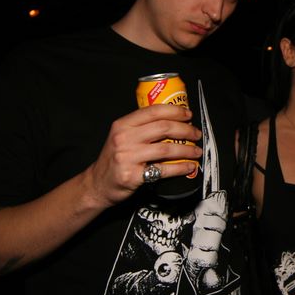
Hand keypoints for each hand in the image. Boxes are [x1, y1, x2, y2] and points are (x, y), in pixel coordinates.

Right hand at [84, 104, 202, 206]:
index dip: (175, 111)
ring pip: (166, 149)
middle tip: (196, 134)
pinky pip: (163, 170)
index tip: (188, 115)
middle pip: (163, 128)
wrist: (97, 184)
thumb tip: (173, 120)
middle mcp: (124, 138)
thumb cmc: (115, 159)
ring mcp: (127, 157)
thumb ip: (142, 127)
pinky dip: (180, 168)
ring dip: (187, 150)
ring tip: (196, 152)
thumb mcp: (122, 136)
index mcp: (123, 124)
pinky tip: (189, 167)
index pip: (153, 111)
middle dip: (186, 130)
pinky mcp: (132, 175)